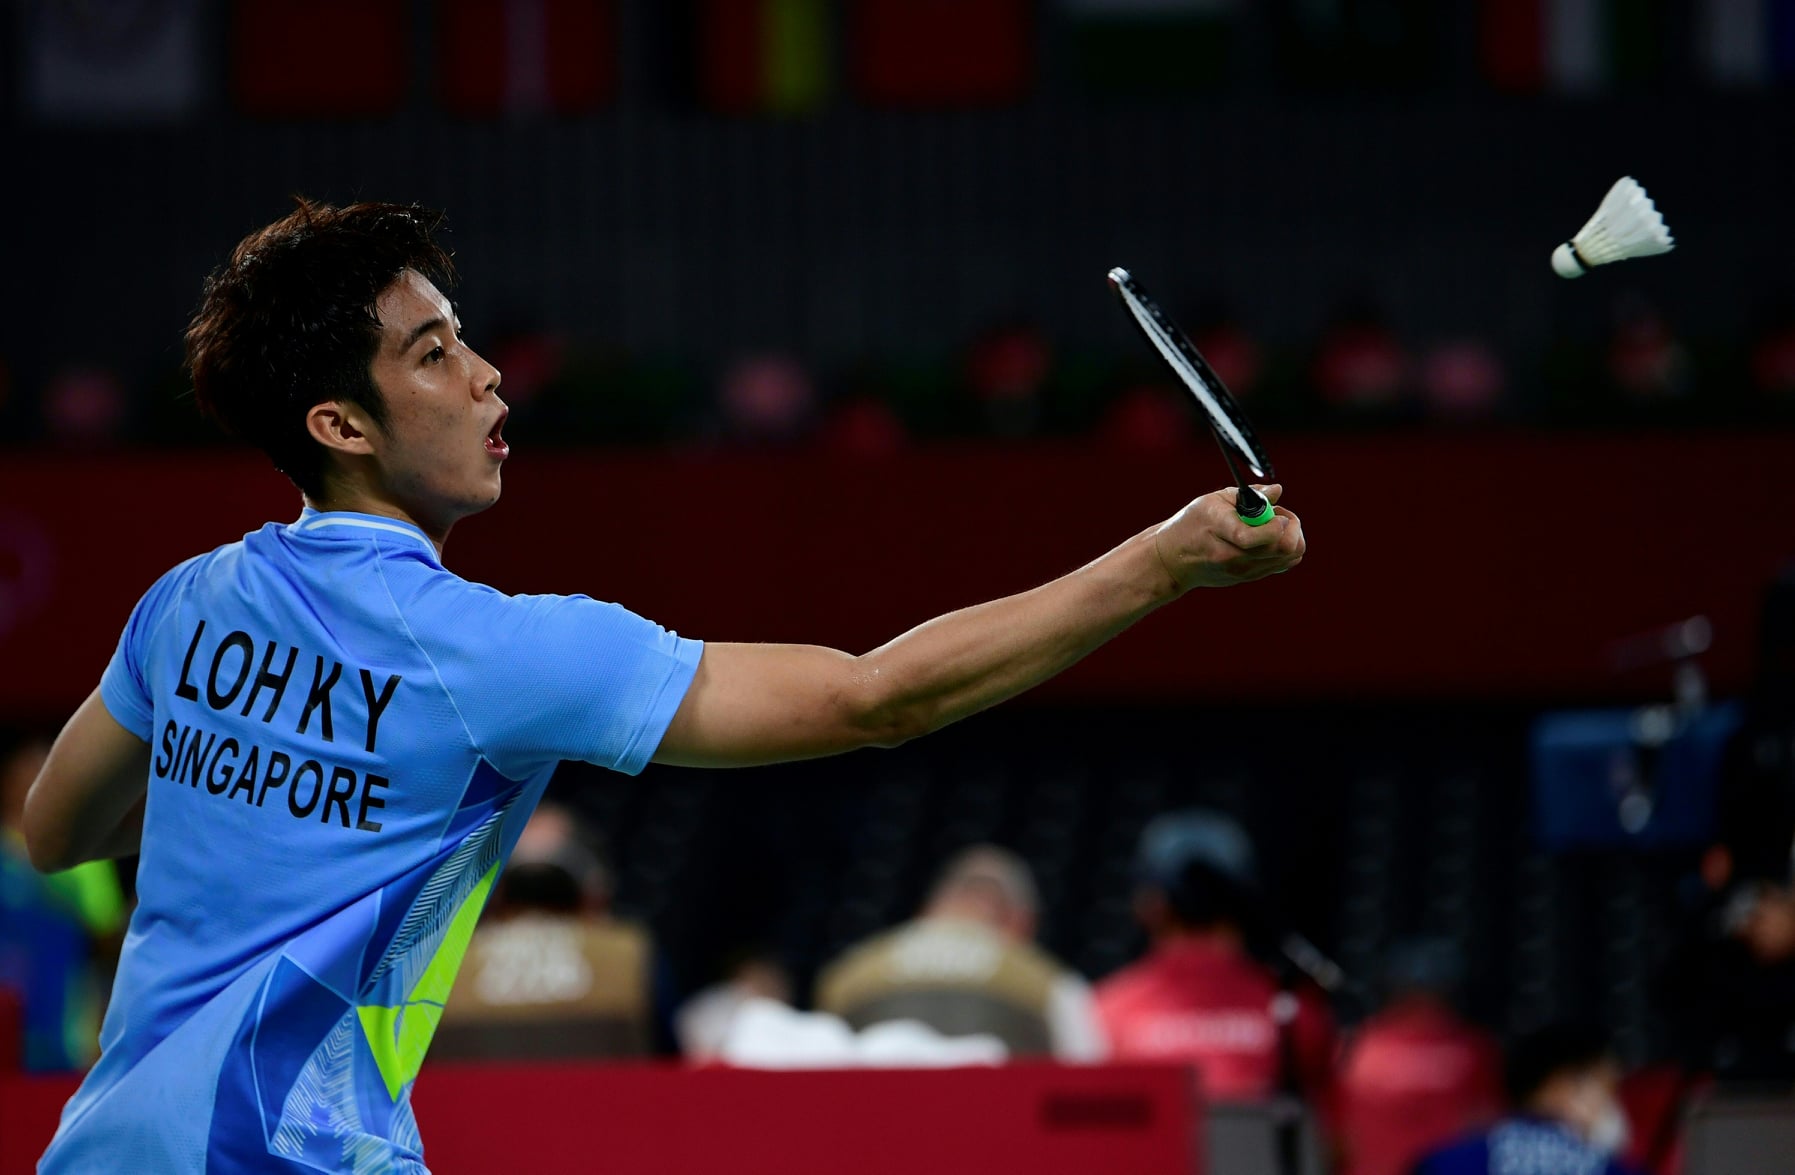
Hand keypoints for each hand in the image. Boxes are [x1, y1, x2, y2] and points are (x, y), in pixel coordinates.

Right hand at [1153, 484, 1305, 590]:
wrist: (1172, 560)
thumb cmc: (1191, 524)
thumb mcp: (1213, 501)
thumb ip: (1249, 494)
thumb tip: (1277, 490)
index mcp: (1222, 531)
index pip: (1261, 536)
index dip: (1278, 523)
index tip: (1275, 511)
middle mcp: (1234, 557)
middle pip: (1284, 549)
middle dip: (1291, 527)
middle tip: (1279, 515)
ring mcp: (1243, 571)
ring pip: (1288, 558)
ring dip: (1290, 537)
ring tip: (1273, 526)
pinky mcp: (1249, 578)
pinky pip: (1283, 564)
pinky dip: (1285, 549)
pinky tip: (1270, 538)